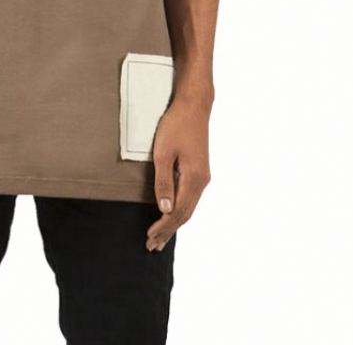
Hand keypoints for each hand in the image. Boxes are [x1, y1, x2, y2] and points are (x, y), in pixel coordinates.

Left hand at [146, 94, 211, 250]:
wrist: (194, 106)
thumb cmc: (175, 126)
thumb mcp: (163, 153)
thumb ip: (164, 182)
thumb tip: (165, 210)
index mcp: (194, 179)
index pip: (178, 212)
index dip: (164, 227)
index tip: (149, 238)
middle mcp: (202, 182)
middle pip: (185, 214)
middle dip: (168, 231)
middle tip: (152, 246)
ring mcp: (202, 177)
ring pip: (188, 208)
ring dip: (174, 223)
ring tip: (160, 238)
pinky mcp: (199, 171)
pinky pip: (189, 198)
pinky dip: (179, 211)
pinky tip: (171, 215)